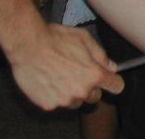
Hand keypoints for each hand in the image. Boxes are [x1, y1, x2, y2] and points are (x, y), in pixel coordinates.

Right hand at [8, 24, 123, 110]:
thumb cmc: (56, 38)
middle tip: (78, 73)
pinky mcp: (49, 105)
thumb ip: (101, 55)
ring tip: (61, 76)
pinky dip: (55, 95)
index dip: (113, 81)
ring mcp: (65, 100)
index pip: (116, 86)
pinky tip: (49, 80)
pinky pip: (57, 103)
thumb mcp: (84, 38)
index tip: (109, 79)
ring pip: (76, 102)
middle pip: (95, 96)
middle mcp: (82, 90)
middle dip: (90, 86)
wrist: (28, 46)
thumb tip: (111, 66)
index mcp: (94, 74)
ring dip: (73, 93)